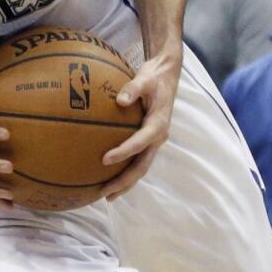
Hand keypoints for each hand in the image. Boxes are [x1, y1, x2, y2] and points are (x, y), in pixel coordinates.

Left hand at [101, 50, 180, 199]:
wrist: (167, 77)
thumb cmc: (154, 78)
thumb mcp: (145, 78)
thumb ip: (133, 88)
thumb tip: (119, 99)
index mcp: (158, 124)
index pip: (140, 143)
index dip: (123, 152)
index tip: (104, 160)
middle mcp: (158, 137)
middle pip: (142, 166)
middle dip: (124, 181)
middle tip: (105, 193)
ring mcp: (154, 141)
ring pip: (140, 167)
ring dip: (125, 182)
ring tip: (106, 195)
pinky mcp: (149, 140)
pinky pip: (137, 160)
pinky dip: (125, 170)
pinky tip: (109, 176)